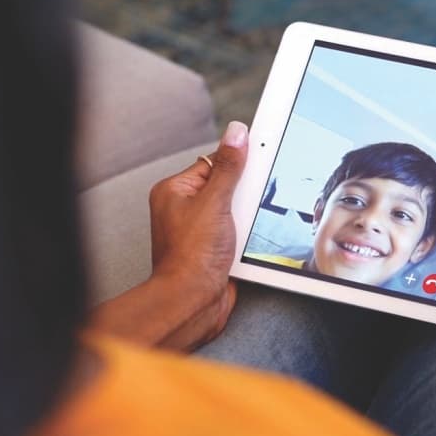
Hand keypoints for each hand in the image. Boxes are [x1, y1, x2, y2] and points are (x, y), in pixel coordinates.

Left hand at [87, 121, 248, 351]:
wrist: (193, 302)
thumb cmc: (192, 256)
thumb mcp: (215, 202)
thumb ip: (229, 167)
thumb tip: (237, 133)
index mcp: (175, 190)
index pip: (213, 163)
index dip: (236, 163)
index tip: (259, 158)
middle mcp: (184, 209)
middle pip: (227, 187)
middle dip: (244, 195)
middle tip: (248, 205)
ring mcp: (200, 230)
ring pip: (236, 211)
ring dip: (248, 218)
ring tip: (243, 229)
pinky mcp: (214, 249)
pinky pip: (238, 232)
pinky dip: (248, 235)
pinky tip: (248, 241)